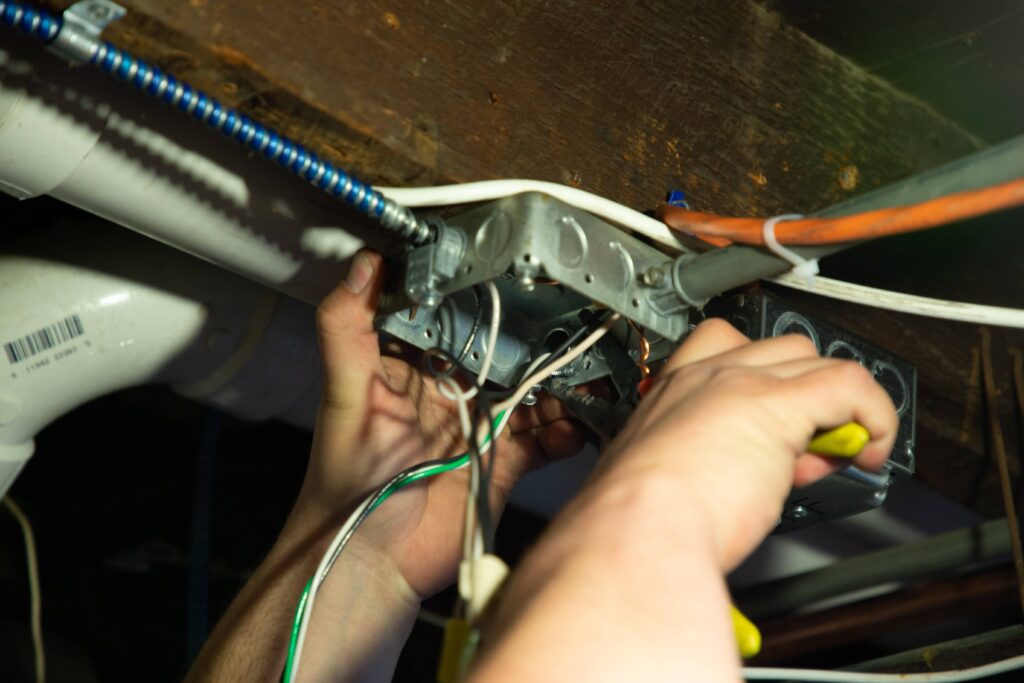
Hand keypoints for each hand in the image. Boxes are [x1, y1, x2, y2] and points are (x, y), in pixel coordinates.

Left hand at [291, 250, 583, 600]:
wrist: (373, 560)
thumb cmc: (348, 481)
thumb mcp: (347, 396)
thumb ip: (348, 329)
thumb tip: (363, 265)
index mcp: (418, 364)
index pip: (462, 318)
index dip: (494, 300)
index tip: (528, 280)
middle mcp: (455, 389)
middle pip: (510, 353)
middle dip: (544, 342)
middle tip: (576, 330)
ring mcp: (484, 424)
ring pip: (536, 392)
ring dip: (564, 385)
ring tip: (589, 379)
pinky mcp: (506, 459)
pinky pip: (547, 436)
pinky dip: (567, 429)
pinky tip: (575, 425)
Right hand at [568, 318, 899, 569]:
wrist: (637, 531)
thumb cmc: (638, 523)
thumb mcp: (661, 484)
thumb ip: (705, 468)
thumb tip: (744, 483)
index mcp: (668, 396)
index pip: (725, 353)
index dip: (761, 386)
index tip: (771, 437)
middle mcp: (701, 377)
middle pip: (778, 351)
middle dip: (803, 395)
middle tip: (806, 454)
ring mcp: (738, 384)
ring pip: (814, 360)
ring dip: (837, 406)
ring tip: (833, 459)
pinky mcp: (776, 403)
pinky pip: (850, 386)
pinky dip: (875, 416)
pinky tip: (870, 453)